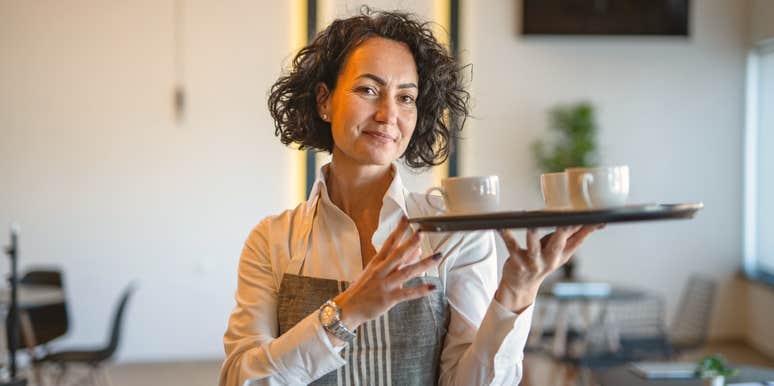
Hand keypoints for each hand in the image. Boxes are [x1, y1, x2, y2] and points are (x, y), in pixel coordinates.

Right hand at [333, 216, 441, 330]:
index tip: (406, 218)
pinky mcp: (388, 298)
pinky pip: (407, 293)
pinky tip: (432, 287)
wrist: (348, 308)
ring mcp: (384, 284)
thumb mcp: (377, 272)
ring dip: (423, 264)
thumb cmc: (363, 289)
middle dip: (410, 243)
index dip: (398, 230)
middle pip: (397, 254)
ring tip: (436, 257)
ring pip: (406, 272)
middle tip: (421, 233)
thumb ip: (399, 262)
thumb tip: (416, 251)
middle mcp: (381, 271)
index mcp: (377, 262)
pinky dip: (420, 290)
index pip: (389, 242)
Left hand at [495, 225, 603, 312]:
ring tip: (532, 223)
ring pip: (534, 247)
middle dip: (563, 231)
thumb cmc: (542, 261)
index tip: (592, 214)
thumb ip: (575, 236)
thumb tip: (595, 222)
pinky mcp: (517, 262)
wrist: (521, 286)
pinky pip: (512, 247)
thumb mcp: (562, 251)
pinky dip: (506, 235)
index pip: (579, 238)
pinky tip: (502, 225)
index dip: (587, 227)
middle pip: (559, 243)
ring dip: (533, 234)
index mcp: (563, 253)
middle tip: (566, 218)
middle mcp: (551, 259)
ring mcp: (534, 262)